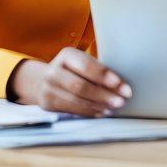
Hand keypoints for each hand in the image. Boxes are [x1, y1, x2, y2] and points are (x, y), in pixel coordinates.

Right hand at [7, 48, 131, 116]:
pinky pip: (72, 109)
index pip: (86, 66)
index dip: (104, 76)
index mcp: (66, 55)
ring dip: (99, 105)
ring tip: (114, 108)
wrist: (45, 80)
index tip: (121, 85)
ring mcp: (47, 89)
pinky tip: (102, 112)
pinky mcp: (47, 104)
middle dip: (103, 95)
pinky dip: (90, 111)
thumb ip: (97, 69)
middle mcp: (53, 71)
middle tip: (121, 101)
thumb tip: (122, 84)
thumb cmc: (74, 70)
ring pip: (77, 100)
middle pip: (80, 86)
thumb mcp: (82, 62)